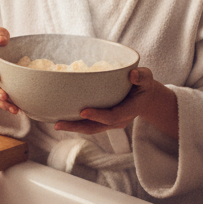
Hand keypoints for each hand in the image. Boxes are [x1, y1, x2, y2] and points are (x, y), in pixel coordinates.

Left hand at [54, 67, 177, 138]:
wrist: (145, 98)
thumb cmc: (143, 85)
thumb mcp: (147, 78)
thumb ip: (142, 76)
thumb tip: (133, 75)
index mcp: (129, 110)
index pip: (113, 116)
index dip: (98, 115)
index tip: (83, 111)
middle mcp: (118, 120)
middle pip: (96, 127)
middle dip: (77, 127)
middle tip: (58, 124)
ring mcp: (110, 123)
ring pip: (90, 128)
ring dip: (73, 127)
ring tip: (56, 124)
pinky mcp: (103, 121)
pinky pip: (89, 124)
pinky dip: (75, 122)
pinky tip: (61, 118)